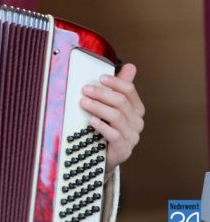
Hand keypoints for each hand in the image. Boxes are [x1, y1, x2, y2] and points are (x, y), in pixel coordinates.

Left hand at [80, 63, 144, 177]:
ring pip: (117, 117)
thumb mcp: (113, 106)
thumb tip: (131, 66)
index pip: (129, 90)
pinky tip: (92, 121)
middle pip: (121, 102)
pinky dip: (102, 126)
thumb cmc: (108, 127)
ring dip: (98, 107)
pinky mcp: (123, 148)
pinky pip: (114, 135)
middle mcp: (136, 121)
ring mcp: (132, 136)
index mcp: (136, 108)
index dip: (115, 82)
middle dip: (102, 93)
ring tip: (84, 102)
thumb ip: (119, 87)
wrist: (105, 155)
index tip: (100, 77)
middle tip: (85, 89)